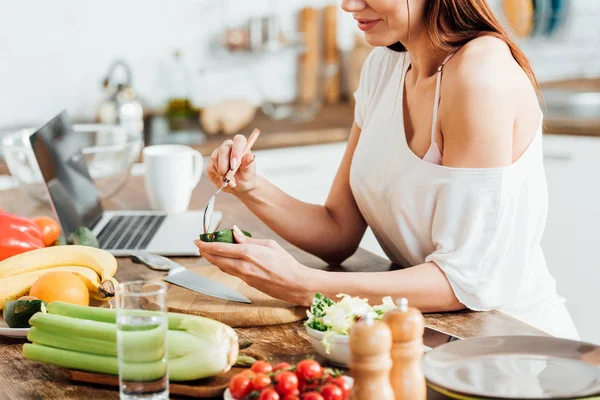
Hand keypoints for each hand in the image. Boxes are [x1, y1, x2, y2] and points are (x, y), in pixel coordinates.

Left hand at [194, 226, 315, 305]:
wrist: (295, 284)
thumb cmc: (286, 263)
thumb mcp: (269, 245)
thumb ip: (249, 239)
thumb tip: (234, 231)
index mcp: (248, 253)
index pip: (220, 248)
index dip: (206, 244)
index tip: (198, 240)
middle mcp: (243, 266)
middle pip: (216, 259)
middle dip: (204, 252)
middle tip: (198, 245)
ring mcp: (244, 277)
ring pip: (221, 267)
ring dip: (212, 259)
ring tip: (206, 252)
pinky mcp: (247, 283)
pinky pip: (230, 272)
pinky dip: (222, 265)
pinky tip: (222, 260)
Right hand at [206, 134, 256, 193]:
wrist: (239, 186)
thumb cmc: (245, 176)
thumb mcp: (249, 171)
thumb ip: (248, 163)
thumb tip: (251, 156)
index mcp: (240, 146)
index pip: (238, 140)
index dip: (237, 149)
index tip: (237, 161)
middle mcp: (228, 148)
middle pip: (224, 149)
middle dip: (226, 163)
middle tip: (231, 174)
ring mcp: (218, 154)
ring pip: (215, 157)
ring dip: (222, 171)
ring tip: (231, 181)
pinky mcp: (211, 163)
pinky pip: (211, 166)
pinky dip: (218, 176)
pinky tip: (224, 181)